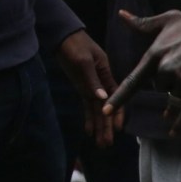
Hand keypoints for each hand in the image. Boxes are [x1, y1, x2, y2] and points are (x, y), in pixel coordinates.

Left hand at [55, 30, 121, 147]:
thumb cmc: (75, 44)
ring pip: (97, 110)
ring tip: (100, 144)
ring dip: (99, 126)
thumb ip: (93, 80)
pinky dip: (88, 118)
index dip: (117, 113)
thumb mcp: (83, 61)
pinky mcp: (82, 87)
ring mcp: (92, 86)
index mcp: (106, 74)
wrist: (62, 37)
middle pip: (106, 108)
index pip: (116, 97)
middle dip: (107, 126)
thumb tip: (103, 98)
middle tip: (107, 144)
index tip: (118, 128)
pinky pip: (87, 105)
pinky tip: (88, 131)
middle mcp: (101, 83)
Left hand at [103, 9, 180, 134]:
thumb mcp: (167, 20)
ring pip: (175, 97)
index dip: (119, 98)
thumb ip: (142, 24)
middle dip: (169, 81)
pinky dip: (180, 123)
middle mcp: (167, 68)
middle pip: (159, 88)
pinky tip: (172, 132)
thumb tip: (121, 15)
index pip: (133, 81)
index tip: (106, 110)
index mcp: (155, 54)